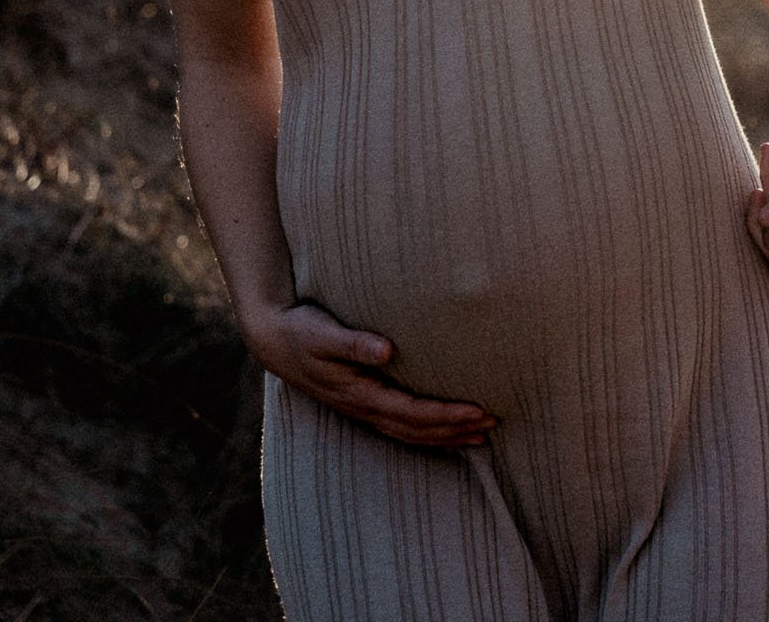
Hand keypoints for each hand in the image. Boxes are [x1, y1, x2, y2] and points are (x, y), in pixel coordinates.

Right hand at [243, 301, 496, 446]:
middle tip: (494, 422)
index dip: (447, 415)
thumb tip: (386, 350)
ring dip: (447, 436)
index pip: (412, 413)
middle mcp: (364, 408)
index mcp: (360, 394)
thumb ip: (353, 342)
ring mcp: (363, 409)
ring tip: (482, 434)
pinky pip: (401, 427)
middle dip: (456, 430)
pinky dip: (427, 433)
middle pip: (418, 431)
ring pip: (411, 433)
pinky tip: (446, 431)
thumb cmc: (302, 331)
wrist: (274, 339)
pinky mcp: (362, 402)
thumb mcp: (323, 332)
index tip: (479, 410)